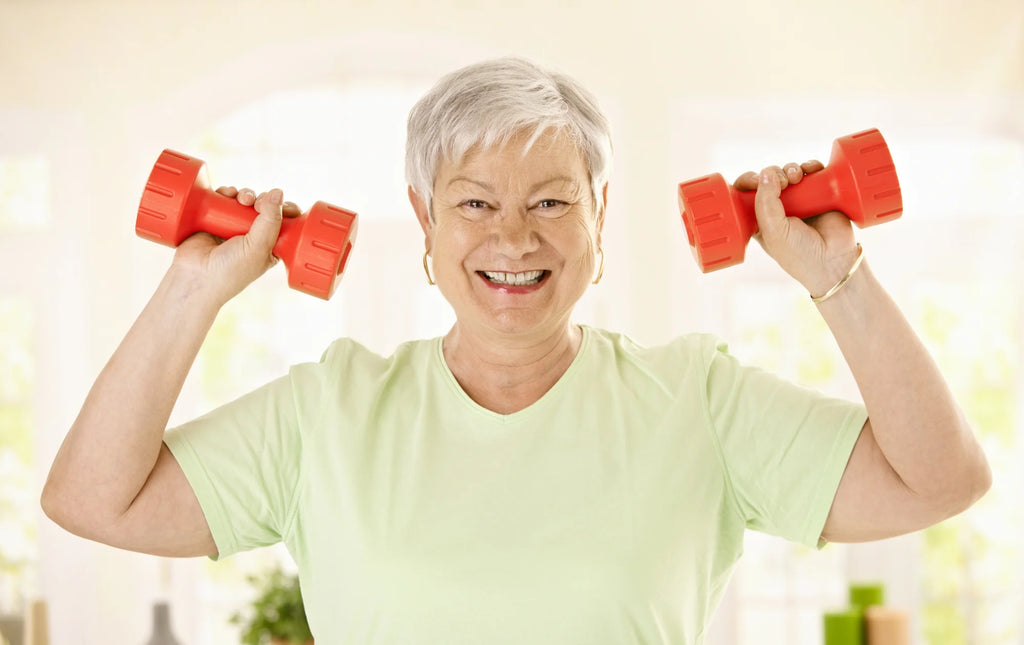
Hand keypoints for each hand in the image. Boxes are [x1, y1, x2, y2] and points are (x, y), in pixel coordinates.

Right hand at [169, 186, 301, 304]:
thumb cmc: (230, 271)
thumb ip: (271, 220)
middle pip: (266, 207)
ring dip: (246, 195)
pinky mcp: (214, 217)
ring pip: (245, 200)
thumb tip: (278, 191)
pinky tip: (227, 195)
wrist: (194, 275)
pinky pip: (225, 198)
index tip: (285, 206)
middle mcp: (253, 236)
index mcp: (270, 247)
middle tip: (258, 204)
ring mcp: (233, 226)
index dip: (286, 210)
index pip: (286, 223)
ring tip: (241, 200)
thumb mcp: (258, 247)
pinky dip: (227, 193)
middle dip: (264, 200)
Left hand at [733, 161, 860, 296]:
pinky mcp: (821, 193)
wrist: (835, 261)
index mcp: (760, 219)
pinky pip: (813, 171)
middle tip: (783, 183)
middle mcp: (779, 208)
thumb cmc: (800, 254)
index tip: (756, 180)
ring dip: (791, 169)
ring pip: (790, 172)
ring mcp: (800, 200)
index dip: (748, 181)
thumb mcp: (774, 232)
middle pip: (768, 178)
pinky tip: (811, 170)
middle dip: (773, 174)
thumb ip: (765, 203)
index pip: (746, 193)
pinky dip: (811, 166)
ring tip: (796, 178)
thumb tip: (766, 173)